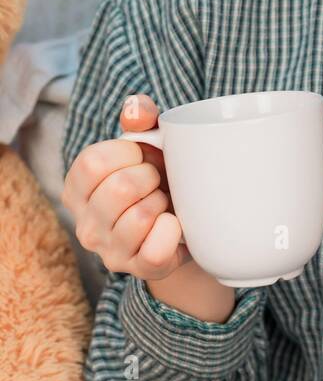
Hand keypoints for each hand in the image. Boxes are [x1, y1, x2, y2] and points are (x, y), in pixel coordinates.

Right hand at [62, 93, 192, 278]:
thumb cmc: (159, 172)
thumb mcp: (149, 138)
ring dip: (163, 203)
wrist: (186, 217)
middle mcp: (84, 223)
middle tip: (157, 182)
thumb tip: (135, 111)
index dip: (130, 153)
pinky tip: (173, 225)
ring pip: (139, 217)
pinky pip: (156, 250)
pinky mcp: (138, 270)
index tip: (142, 158)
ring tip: (163, 204)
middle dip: (150, 177)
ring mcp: (108, 251)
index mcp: (77, 187)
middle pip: (120, 188)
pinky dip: (172, 232)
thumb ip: (140, 115)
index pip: (94, 162)